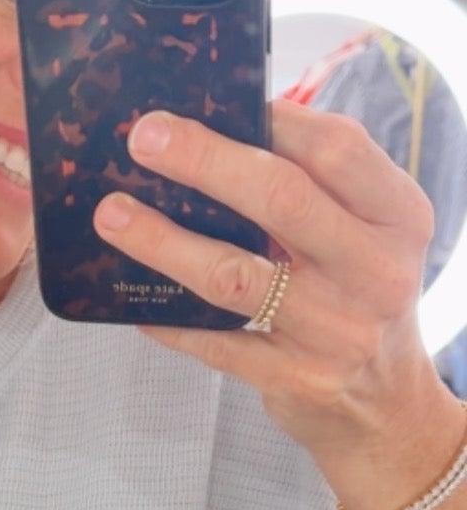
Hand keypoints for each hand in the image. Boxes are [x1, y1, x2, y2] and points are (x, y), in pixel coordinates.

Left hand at [92, 98, 444, 479]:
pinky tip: (132, 302)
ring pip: (236, 275)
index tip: (206, 101)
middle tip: (143, 139)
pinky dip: (170, 320)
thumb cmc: (360, 299)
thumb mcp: (368, 237)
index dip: (270, 119)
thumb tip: (221, 132)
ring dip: (164, 241)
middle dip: (204, 161)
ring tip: (112, 215)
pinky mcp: (297, 380)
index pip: (336, 149)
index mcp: (398, 217)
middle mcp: (375, 270)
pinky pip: (216, 342)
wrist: (387, 408)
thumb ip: (318, 189)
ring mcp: (337, 331)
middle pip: (282, 199)